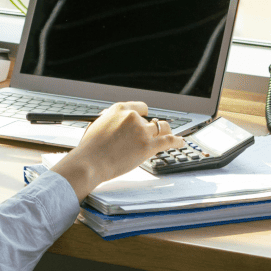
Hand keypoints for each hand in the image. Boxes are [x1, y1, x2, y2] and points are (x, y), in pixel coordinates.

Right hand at [50, 101, 184, 201]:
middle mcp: (132, 117)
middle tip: (148, 136)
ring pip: (162, 128)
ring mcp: (142, 131)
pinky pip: (169, 140)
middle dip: (150, 128)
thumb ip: (110, 120)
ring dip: (165, 132)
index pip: (140, 107)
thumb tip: (114, 119)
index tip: (145, 119)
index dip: (144, 115)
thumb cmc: (90, 148)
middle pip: (150, 120)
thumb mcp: (97, 125)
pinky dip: (177, 141)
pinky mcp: (149, 146)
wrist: (90, 163)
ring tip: (168, 136)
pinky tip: (180, 142)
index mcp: (119, 109)